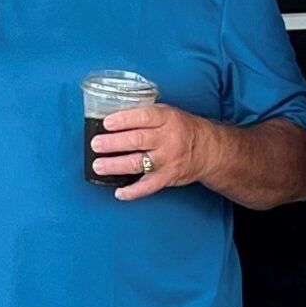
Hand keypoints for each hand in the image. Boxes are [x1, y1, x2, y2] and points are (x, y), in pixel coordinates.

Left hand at [92, 104, 216, 200]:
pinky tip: (119, 192)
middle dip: (113, 143)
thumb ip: (145, 115)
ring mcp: (168, 160)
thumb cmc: (182, 129)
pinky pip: (148, 187)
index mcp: (167, 119)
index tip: (107, 123)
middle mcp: (168, 139)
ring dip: (115, 165)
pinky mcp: (168, 177)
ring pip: (138, 163)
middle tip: (96, 144)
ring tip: (98, 166)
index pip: (143, 117)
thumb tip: (112, 118)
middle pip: (137, 140)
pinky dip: (133, 192)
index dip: (124, 120)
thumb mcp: (168, 114)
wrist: (209, 150)